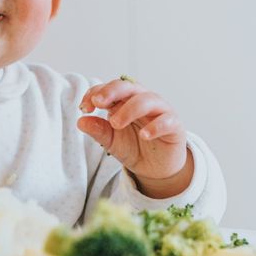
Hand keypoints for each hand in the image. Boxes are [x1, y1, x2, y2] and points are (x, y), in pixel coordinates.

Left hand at [77, 79, 193, 198]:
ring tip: (116, 123)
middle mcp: (143, 101)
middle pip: (129, 86)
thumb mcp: (112, 142)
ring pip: (147, 99)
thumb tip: (81, 121)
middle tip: (98, 102)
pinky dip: (156, 126)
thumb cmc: (134, 148)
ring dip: (130, 109)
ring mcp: (160, 111)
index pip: (110, 89)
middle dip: (112, 91)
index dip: (95, 93)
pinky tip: (145, 135)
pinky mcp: (174, 126)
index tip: (84, 108)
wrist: (156, 169)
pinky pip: (167, 120)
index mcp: (125, 101)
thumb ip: (99, 131)